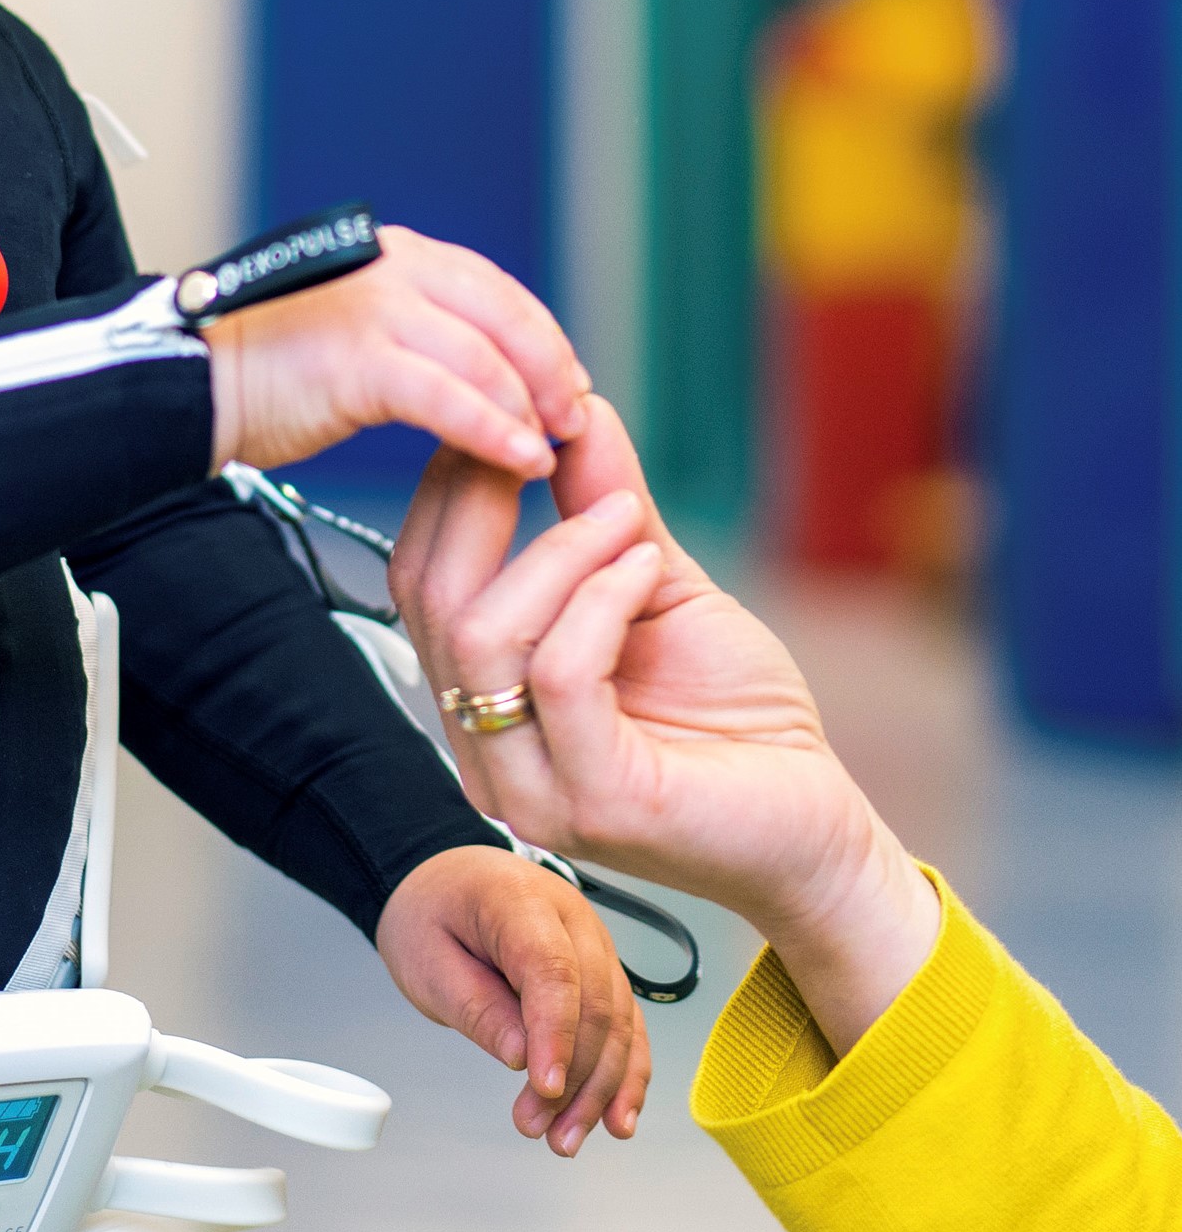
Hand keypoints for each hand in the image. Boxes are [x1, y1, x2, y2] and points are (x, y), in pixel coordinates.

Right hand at [206, 227, 589, 481]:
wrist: (198, 385)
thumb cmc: (275, 370)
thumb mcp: (361, 330)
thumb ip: (422, 333)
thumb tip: (495, 370)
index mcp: (396, 256)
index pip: (496, 291)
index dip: (542, 340)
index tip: (568, 386)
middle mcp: (391, 269)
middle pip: (504, 315)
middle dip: (549, 371)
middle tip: (571, 421)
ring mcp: (373, 310)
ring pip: (483, 357)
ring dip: (527, 409)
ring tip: (546, 451)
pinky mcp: (356, 360)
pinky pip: (447, 397)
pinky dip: (491, 429)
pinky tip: (516, 458)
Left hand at [376, 845, 650, 1155]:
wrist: (442, 883)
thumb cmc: (430, 915)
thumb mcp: (427, 959)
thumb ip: (475, 1005)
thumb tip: (523, 1056)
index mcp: (519, 897)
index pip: (553, 968)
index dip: (556, 1032)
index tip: (546, 1089)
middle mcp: (572, 916)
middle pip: (594, 1002)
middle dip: (574, 1076)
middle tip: (537, 1128)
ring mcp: (594, 942)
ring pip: (618, 1021)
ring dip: (599, 1088)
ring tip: (565, 1139)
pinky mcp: (602, 969)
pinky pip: (627, 1024)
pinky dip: (626, 1074)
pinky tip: (617, 1119)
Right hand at [388, 398, 940, 1056]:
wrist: (814, 825)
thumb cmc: (736, 717)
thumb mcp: (654, 583)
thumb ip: (603, 506)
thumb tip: (576, 406)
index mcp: (480, 695)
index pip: (416, 575)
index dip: (450, 487)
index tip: (512, 416)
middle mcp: (482, 747)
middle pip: (428, 597)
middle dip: (481, 499)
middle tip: (548, 441)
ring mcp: (529, 786)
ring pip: (482, 635)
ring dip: (557, 551)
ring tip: (628, 520)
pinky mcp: (594, 805)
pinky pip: (561, 674)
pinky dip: (602, 599)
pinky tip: (646, 569)